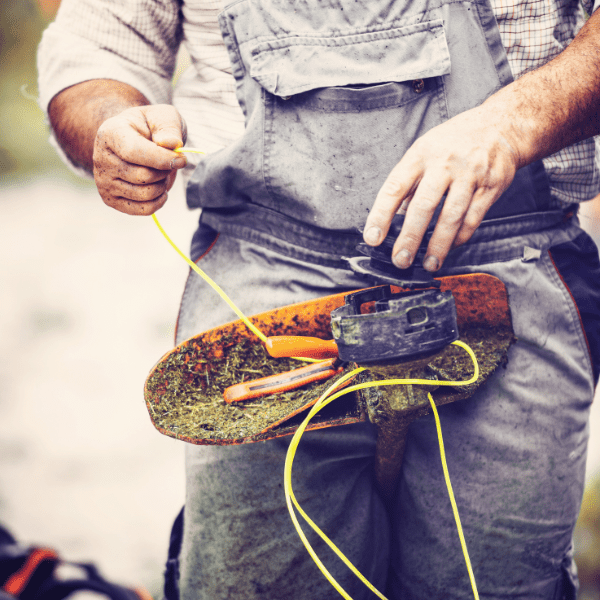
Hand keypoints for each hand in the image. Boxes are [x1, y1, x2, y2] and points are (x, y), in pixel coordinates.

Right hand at [92, 104, 187, 214]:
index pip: (134, 152)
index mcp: (110, 134)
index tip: (182, 159)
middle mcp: (101, 159)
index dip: (162, 159)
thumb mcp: (162, 117)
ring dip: (163, 184)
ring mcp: (104, 182)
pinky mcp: (111, 200)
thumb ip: (168, 127)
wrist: (134, 139)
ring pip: (146, 194)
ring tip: (161, 172)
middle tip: (169, 162)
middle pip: (143, 176)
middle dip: (165, 171)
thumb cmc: (150, 127)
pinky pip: (145, 210)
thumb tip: (172, 143)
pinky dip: (159, 200)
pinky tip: (160, 187)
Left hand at [363, 104, 520, 271]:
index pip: (395, 187)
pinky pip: (473, 218)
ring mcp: (470, 175)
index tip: (372, 237)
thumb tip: (394, 216)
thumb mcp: (424, 151)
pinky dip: (460, 237)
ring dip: (438, 245)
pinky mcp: (491, 186)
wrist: (501, 125)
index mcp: (420, 154)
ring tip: (428, 264)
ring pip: (451, 216)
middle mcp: (444, 163)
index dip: (381, 214)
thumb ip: (409, 182)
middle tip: (400, 260)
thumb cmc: (454, 141)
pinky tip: (450, 248)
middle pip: (424, 205)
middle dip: (410, 237)